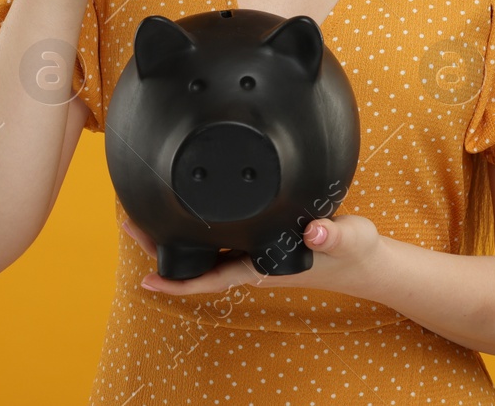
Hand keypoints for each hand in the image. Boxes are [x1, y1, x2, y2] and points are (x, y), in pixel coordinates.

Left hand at [119, 215, 382, 297]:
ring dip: (175, 234)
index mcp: (263, 267)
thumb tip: (315, 233)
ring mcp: (255, 253)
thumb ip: (333, 235)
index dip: (178, 281)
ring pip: (205, 247)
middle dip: (161, 247)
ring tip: (146, 213)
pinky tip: (188, 212)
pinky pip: (222, 236)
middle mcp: (252, 262)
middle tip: (129, 223)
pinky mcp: (262, 240)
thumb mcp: (349, 240)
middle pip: (197, 260)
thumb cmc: (355, 254)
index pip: (212, 277)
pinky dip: (199, 226)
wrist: (366, 261)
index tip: (146, 279)